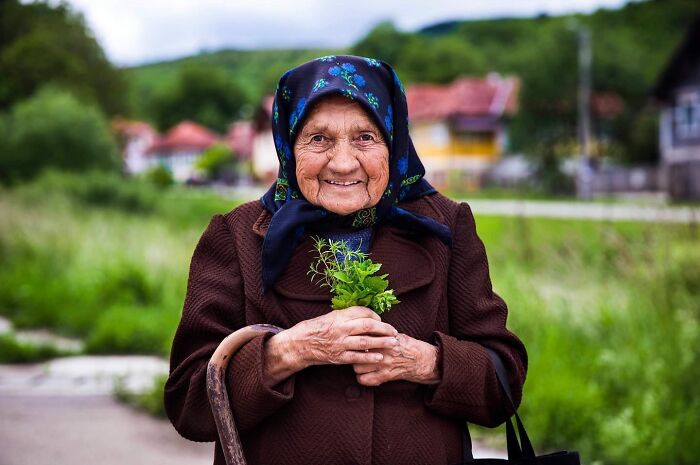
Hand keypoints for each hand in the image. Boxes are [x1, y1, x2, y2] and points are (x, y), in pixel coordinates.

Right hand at [280, 306, 399, 369]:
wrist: (301, 343)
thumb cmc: (317, 328)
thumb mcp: (332, 316)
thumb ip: (348, 315)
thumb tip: (367, 316)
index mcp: (339, 316)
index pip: (362, 312)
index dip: (375, 316)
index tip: (381, 320)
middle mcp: (341, 328)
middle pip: (367, 326)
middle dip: (384, 329)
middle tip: (394, 331)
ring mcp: (340, 343)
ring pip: (365, 341)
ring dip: (382, 343)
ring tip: (393, 343)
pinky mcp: (339, 356)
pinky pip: (357, 357)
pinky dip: (370, 357)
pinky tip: (380, 357)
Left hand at [352, 333, 440, 386]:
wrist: (420, 359)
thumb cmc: (405, 344)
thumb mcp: (392, 334)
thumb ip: (378, 332)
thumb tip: (361, 328)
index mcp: (384, 339)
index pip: (362, 339)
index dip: (356, 340)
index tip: (355, 340)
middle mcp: (383, 352)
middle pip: (357, 353)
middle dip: (354, 353)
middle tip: (356, 353)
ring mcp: (383, 365)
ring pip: (358, 367)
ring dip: (357, 366)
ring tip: (360, 363)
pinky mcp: (385, 376)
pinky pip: (366, 380)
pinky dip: (363, 378)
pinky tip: (365, 374)